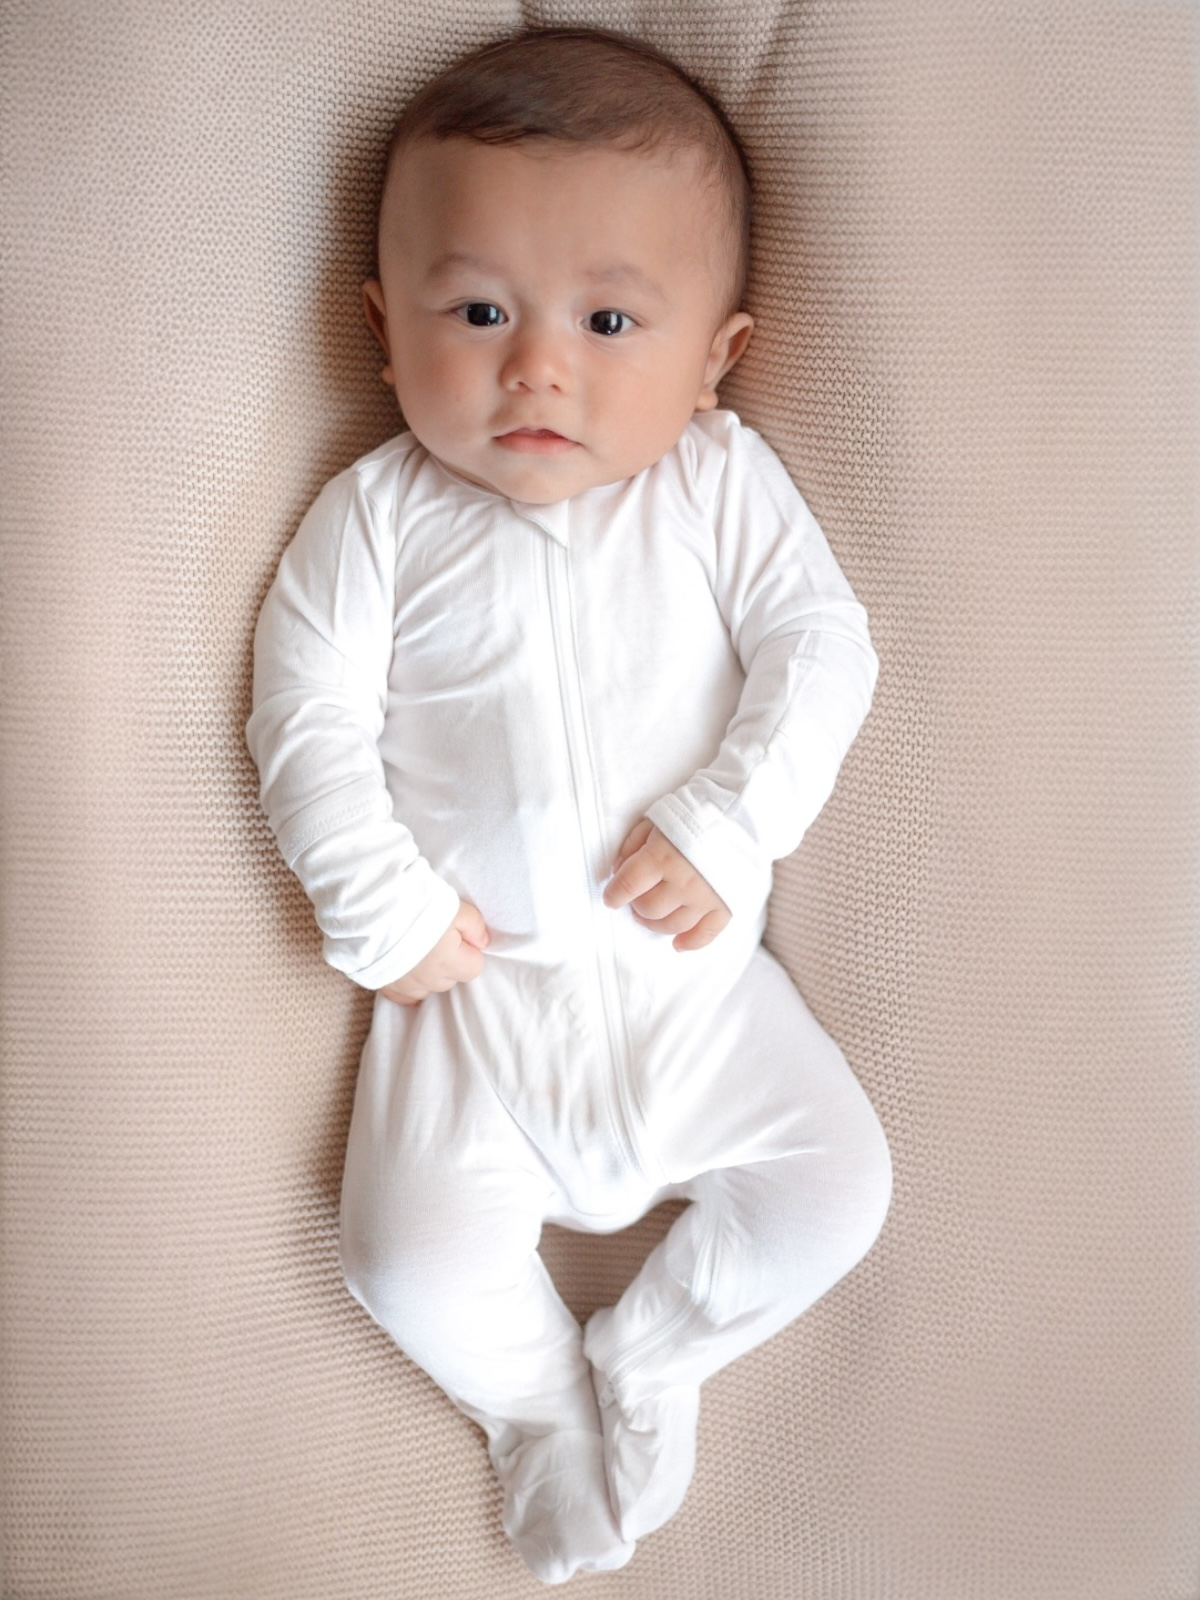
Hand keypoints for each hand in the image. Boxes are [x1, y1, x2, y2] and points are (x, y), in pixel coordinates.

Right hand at [377, 900, 489, 1005]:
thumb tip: (482, 943)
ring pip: (429, 987)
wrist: (372, 909)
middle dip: (449, 962)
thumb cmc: (417, 905)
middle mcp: (429, 980)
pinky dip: (408, 984)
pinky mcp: (385, 986)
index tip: (457, 935)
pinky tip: (405, 969)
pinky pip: (404, 996)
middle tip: (436, 939)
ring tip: (417, 949)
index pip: (474, 967)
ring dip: (429, 973)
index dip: (468, 950)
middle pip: (451, 979)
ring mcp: (406, 986)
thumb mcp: (456, 907)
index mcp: (449, 962)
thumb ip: (475, 927)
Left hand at [602, 819, 730, 950]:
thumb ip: (632, 846)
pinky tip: (677, 945)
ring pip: (672, 925)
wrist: (740, 812)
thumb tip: (618, 872)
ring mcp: (706, 897)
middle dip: (636, 906)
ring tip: (651, 915)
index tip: (611, 898)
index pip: (627, 886)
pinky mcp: (725, 906)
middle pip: (648, 908)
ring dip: (655, 924)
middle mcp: (683, 882)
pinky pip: (706, 934)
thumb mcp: (654, 820)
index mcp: (662, 857)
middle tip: (636, 899)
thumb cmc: (693, 812)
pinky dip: (690, 943)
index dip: (614, 895)